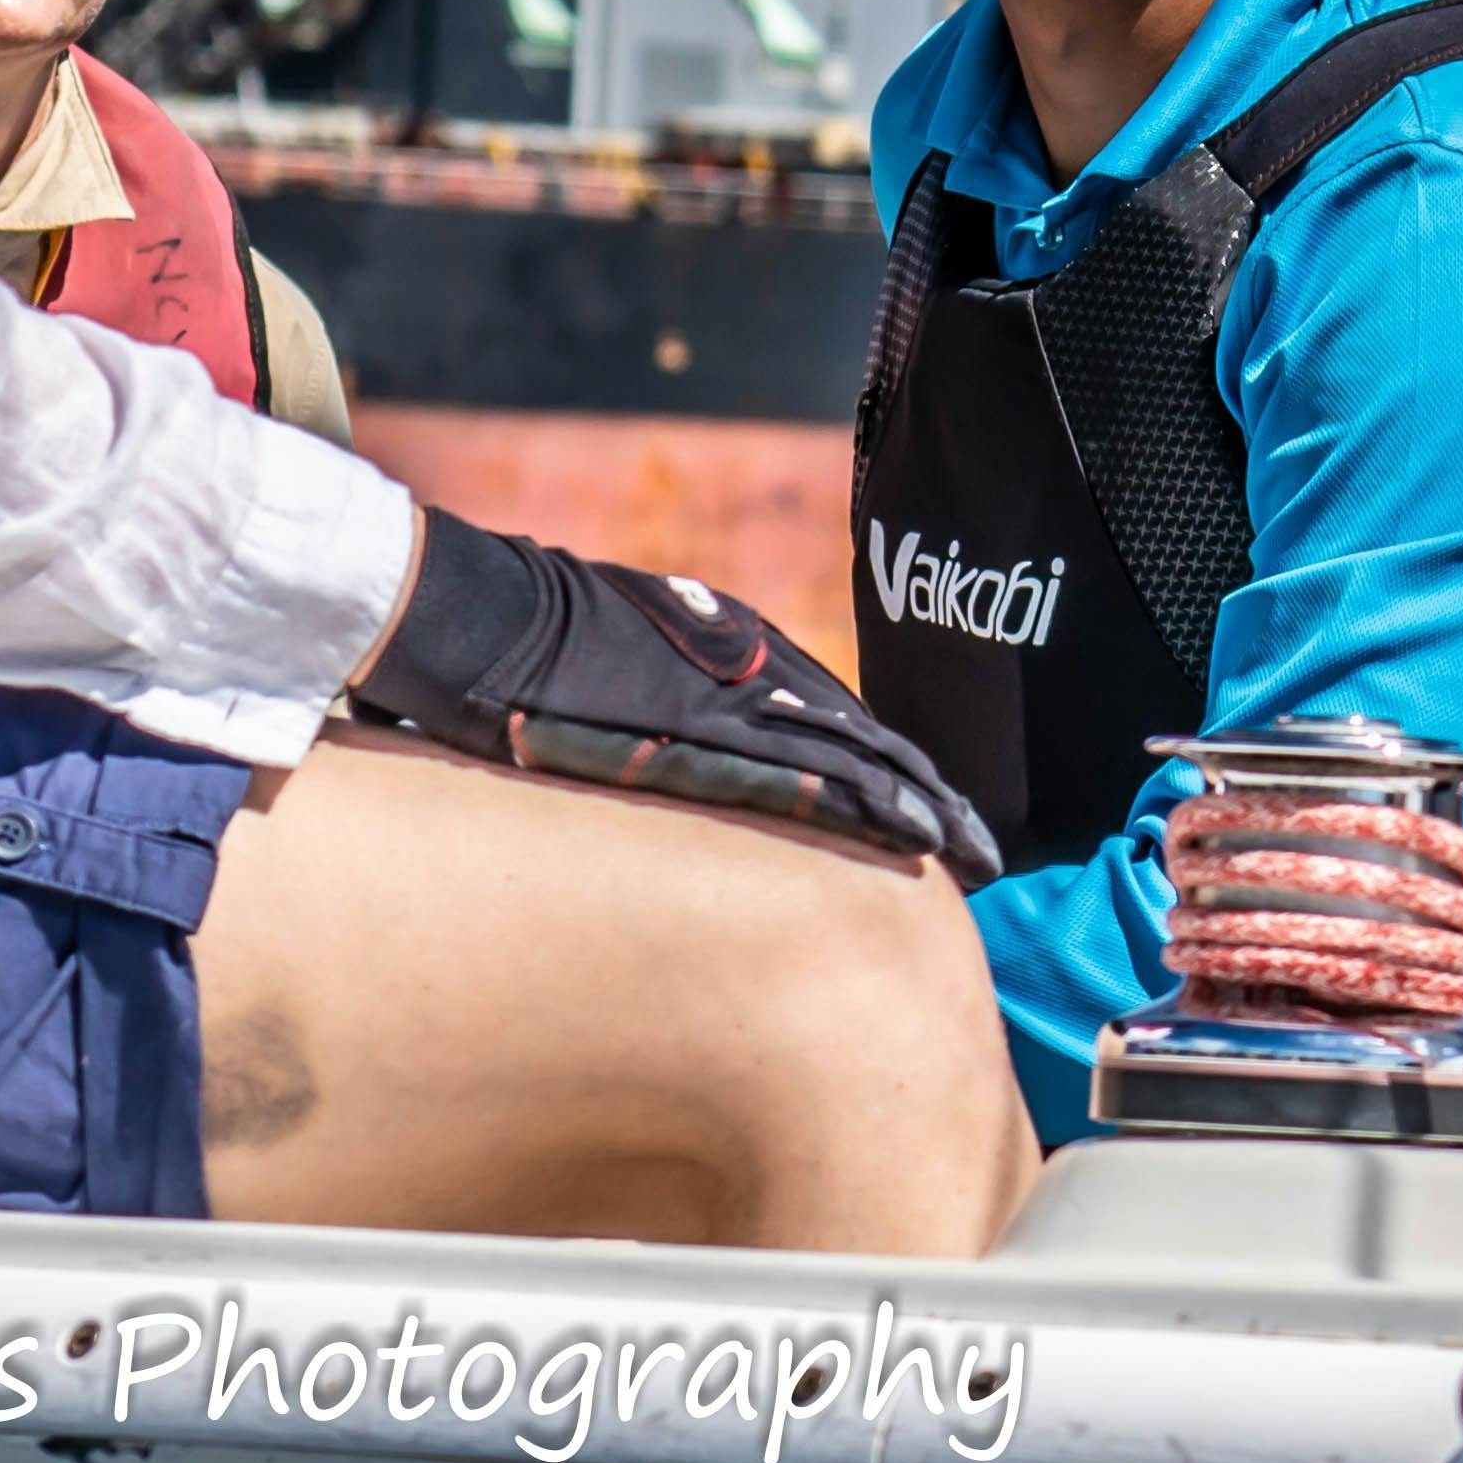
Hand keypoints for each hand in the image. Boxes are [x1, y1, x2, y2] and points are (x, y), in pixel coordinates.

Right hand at [352, 511, 1000, 883]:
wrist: (475, 611)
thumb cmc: (522, 630)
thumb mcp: (616, 647)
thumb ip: (664, 685)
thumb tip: (679, 726)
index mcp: (734, 642)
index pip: (834, 713)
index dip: (890, 764)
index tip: (936, 806)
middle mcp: (751, 661)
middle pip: (865, 734)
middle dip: (929, 793)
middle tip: (988, 846)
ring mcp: (730, 695)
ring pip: (853, 756)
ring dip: (919, 806)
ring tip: (974, 851)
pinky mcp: (702, 733)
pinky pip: (800, 777)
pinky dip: (863, 807)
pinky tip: (911, 837)